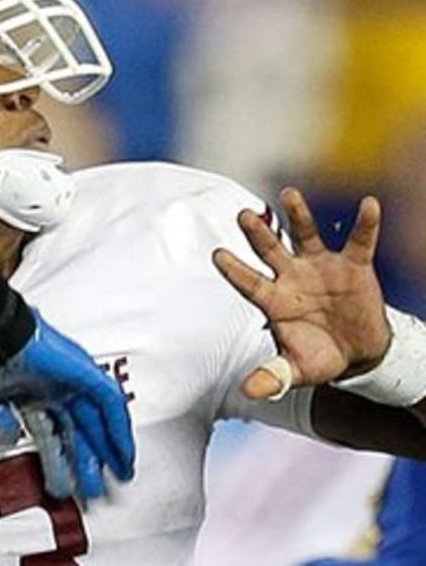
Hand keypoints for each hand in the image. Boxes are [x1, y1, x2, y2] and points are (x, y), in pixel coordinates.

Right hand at [0, 312, 135, 499]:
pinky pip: (110, 401)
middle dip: (90, 462)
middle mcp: (55, 390)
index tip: (65, 486)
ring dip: (113, 448)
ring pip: (101, 419)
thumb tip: (9, 437)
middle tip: (97, 489)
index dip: (60, 462)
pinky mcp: (84, 372)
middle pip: (81, 432)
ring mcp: (71, 380)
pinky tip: (124, 448)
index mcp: (32, 396)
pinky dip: (119, 427)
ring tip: (122, 473)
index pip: (53, 435)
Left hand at [212, 188, 390, 399]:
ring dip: (297, 215)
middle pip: (270, 250)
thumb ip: (272, 376)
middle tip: (243, 214)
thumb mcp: (296, 369)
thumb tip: (248, 391)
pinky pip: (360, 240)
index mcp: (274, 300)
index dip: (234, 270)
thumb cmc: (319, 357)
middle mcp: (292, 276)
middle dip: (256, 233)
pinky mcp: (354, 265)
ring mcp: (321, 267)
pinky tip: (369, 204)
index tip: (216, 254)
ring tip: (288, 194)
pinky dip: (366, 223)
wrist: (358, 353)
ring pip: (305, 235)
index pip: (248, 282)